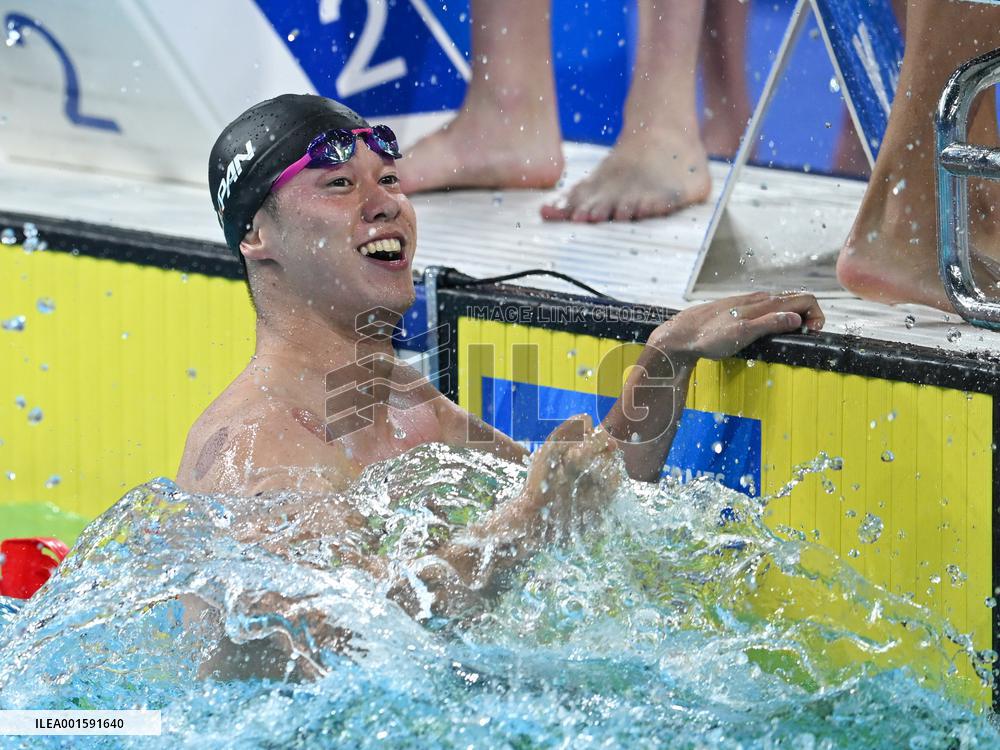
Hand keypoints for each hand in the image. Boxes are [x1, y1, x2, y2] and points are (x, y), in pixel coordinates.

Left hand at [650, 291, 823, 364]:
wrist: (682, 334)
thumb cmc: (710, 337)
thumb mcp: (743, 333)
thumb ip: (771, 324)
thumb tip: (798, 318)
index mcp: (764, 303)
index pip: (804, 298)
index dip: (817, 314)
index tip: (813, 332)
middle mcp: (759, 298)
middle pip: (796, 299)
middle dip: (809, 315)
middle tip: (806, 336)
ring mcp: (749, 302)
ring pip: (782, 303)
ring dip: (794, 316)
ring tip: (791, 335)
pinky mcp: (740, 309)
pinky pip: (767, 308)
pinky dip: (778, 316)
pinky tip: (769, 330)